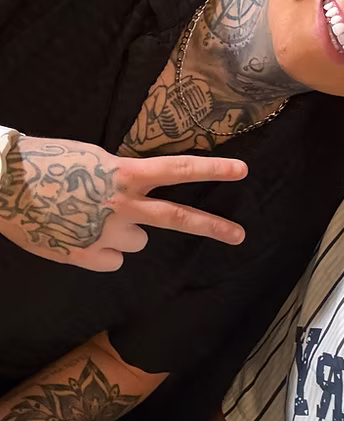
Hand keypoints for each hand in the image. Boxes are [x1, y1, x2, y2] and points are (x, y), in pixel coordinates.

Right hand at [0, 136, 247, 271]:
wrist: (4, 187)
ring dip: (124, 234)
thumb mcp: (92, 160)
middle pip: (177, 218)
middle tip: (240, 236)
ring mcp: (105, 234)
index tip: (243, 171)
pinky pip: (112, 260)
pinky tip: (79, 234)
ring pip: (137, 243)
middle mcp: (121, 205)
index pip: (177, 170)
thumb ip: (122, 178)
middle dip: (213, 228)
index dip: (212, 170)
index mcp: (123, 174)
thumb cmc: (46, 163)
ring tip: (93, 217)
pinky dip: (101, 252)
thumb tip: (137, 195)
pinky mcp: (86, 257)